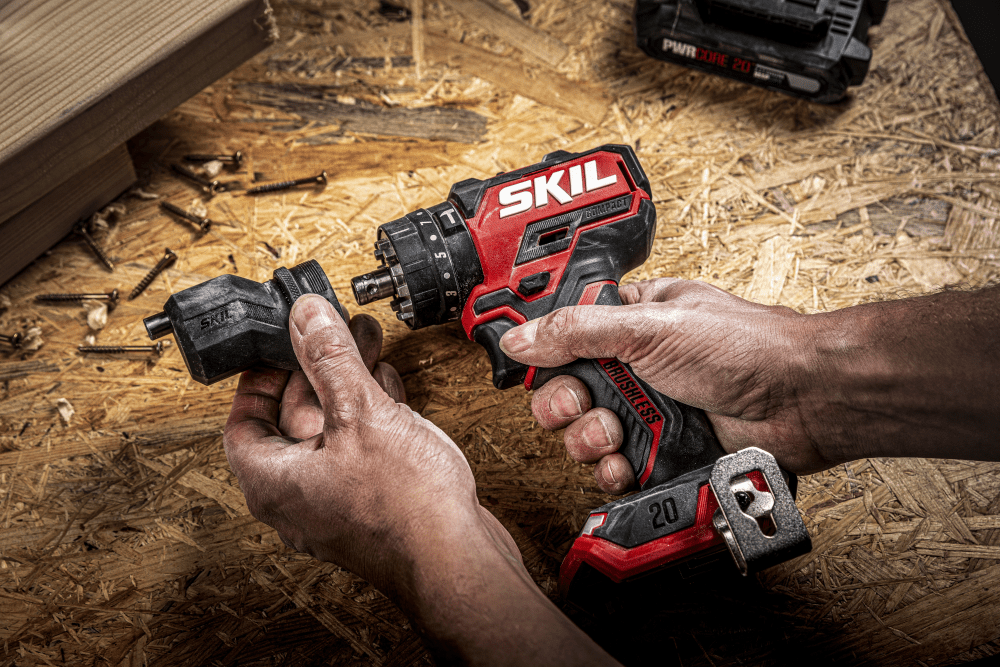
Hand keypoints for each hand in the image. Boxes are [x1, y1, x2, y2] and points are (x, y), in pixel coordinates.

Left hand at [223, 295, 517, 593]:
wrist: (458, 561)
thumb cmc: (405, 511)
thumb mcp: (360, 413)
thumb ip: (331, 358)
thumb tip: (307, 317)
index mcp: (274, 482)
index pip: (242, 423)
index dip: (256, 379)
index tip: (276, 347)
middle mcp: (299, 496)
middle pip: (292, 420)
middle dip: (315, 369)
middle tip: (330, 332)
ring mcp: (338, 501)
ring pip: (332, 430)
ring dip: (347, 384)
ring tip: (364, 343)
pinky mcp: (374, 502)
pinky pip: (360, 448)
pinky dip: (370, 412)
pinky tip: (386, 384)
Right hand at [499, 278, 826, 493]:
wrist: (801, 402)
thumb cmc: (747, 347)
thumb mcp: (651, 327)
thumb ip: (578, 331)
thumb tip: (521, 338)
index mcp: (630, 321)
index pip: (564, 336)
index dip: (544, 355)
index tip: (534, 369)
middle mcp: (635, 366)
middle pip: (566, 392)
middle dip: (565, 406)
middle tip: (583, 405)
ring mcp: (649, 410)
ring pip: (585, 435)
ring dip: (589, 441)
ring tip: (615, 436)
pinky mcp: (662, 450)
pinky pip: (615, 469)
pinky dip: (613, 472)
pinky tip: (625, 465)